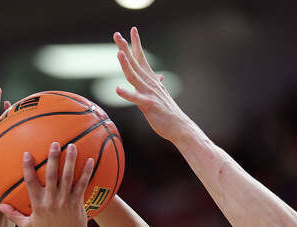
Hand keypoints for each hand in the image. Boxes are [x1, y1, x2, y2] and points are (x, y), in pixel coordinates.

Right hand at [0, 143, 93, 226]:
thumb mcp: (28, 226)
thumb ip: (13, 214)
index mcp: (38, 204)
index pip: (31, 183)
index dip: (28, 168)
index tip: (27, 153)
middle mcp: (52, 200)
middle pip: (52, 176)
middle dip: (53, 159)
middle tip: (55, 143)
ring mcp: (66, 200)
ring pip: (68, 178)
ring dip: (71, 161)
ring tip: (72, 146)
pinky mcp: (78, 202)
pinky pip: (82, 185)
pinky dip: (86, 172)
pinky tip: (90, 160)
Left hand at [113, 27, 191, 142]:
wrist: (179, 126)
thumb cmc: (168, 112)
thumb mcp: (160, 95)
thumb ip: (156, 85)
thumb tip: (159, 77)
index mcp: (150, 80)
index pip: (141, 58)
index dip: (136, 44)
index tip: (132, 29)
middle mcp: (149, 83)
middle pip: (135, 62)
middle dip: (126, 48)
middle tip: (117, 34)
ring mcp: (149, 93)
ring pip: (134, 77)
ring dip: (126, 65)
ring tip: (119, 53)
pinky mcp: (149, 105)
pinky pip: (136, 99)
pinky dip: (127, 94)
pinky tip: (117, 89)